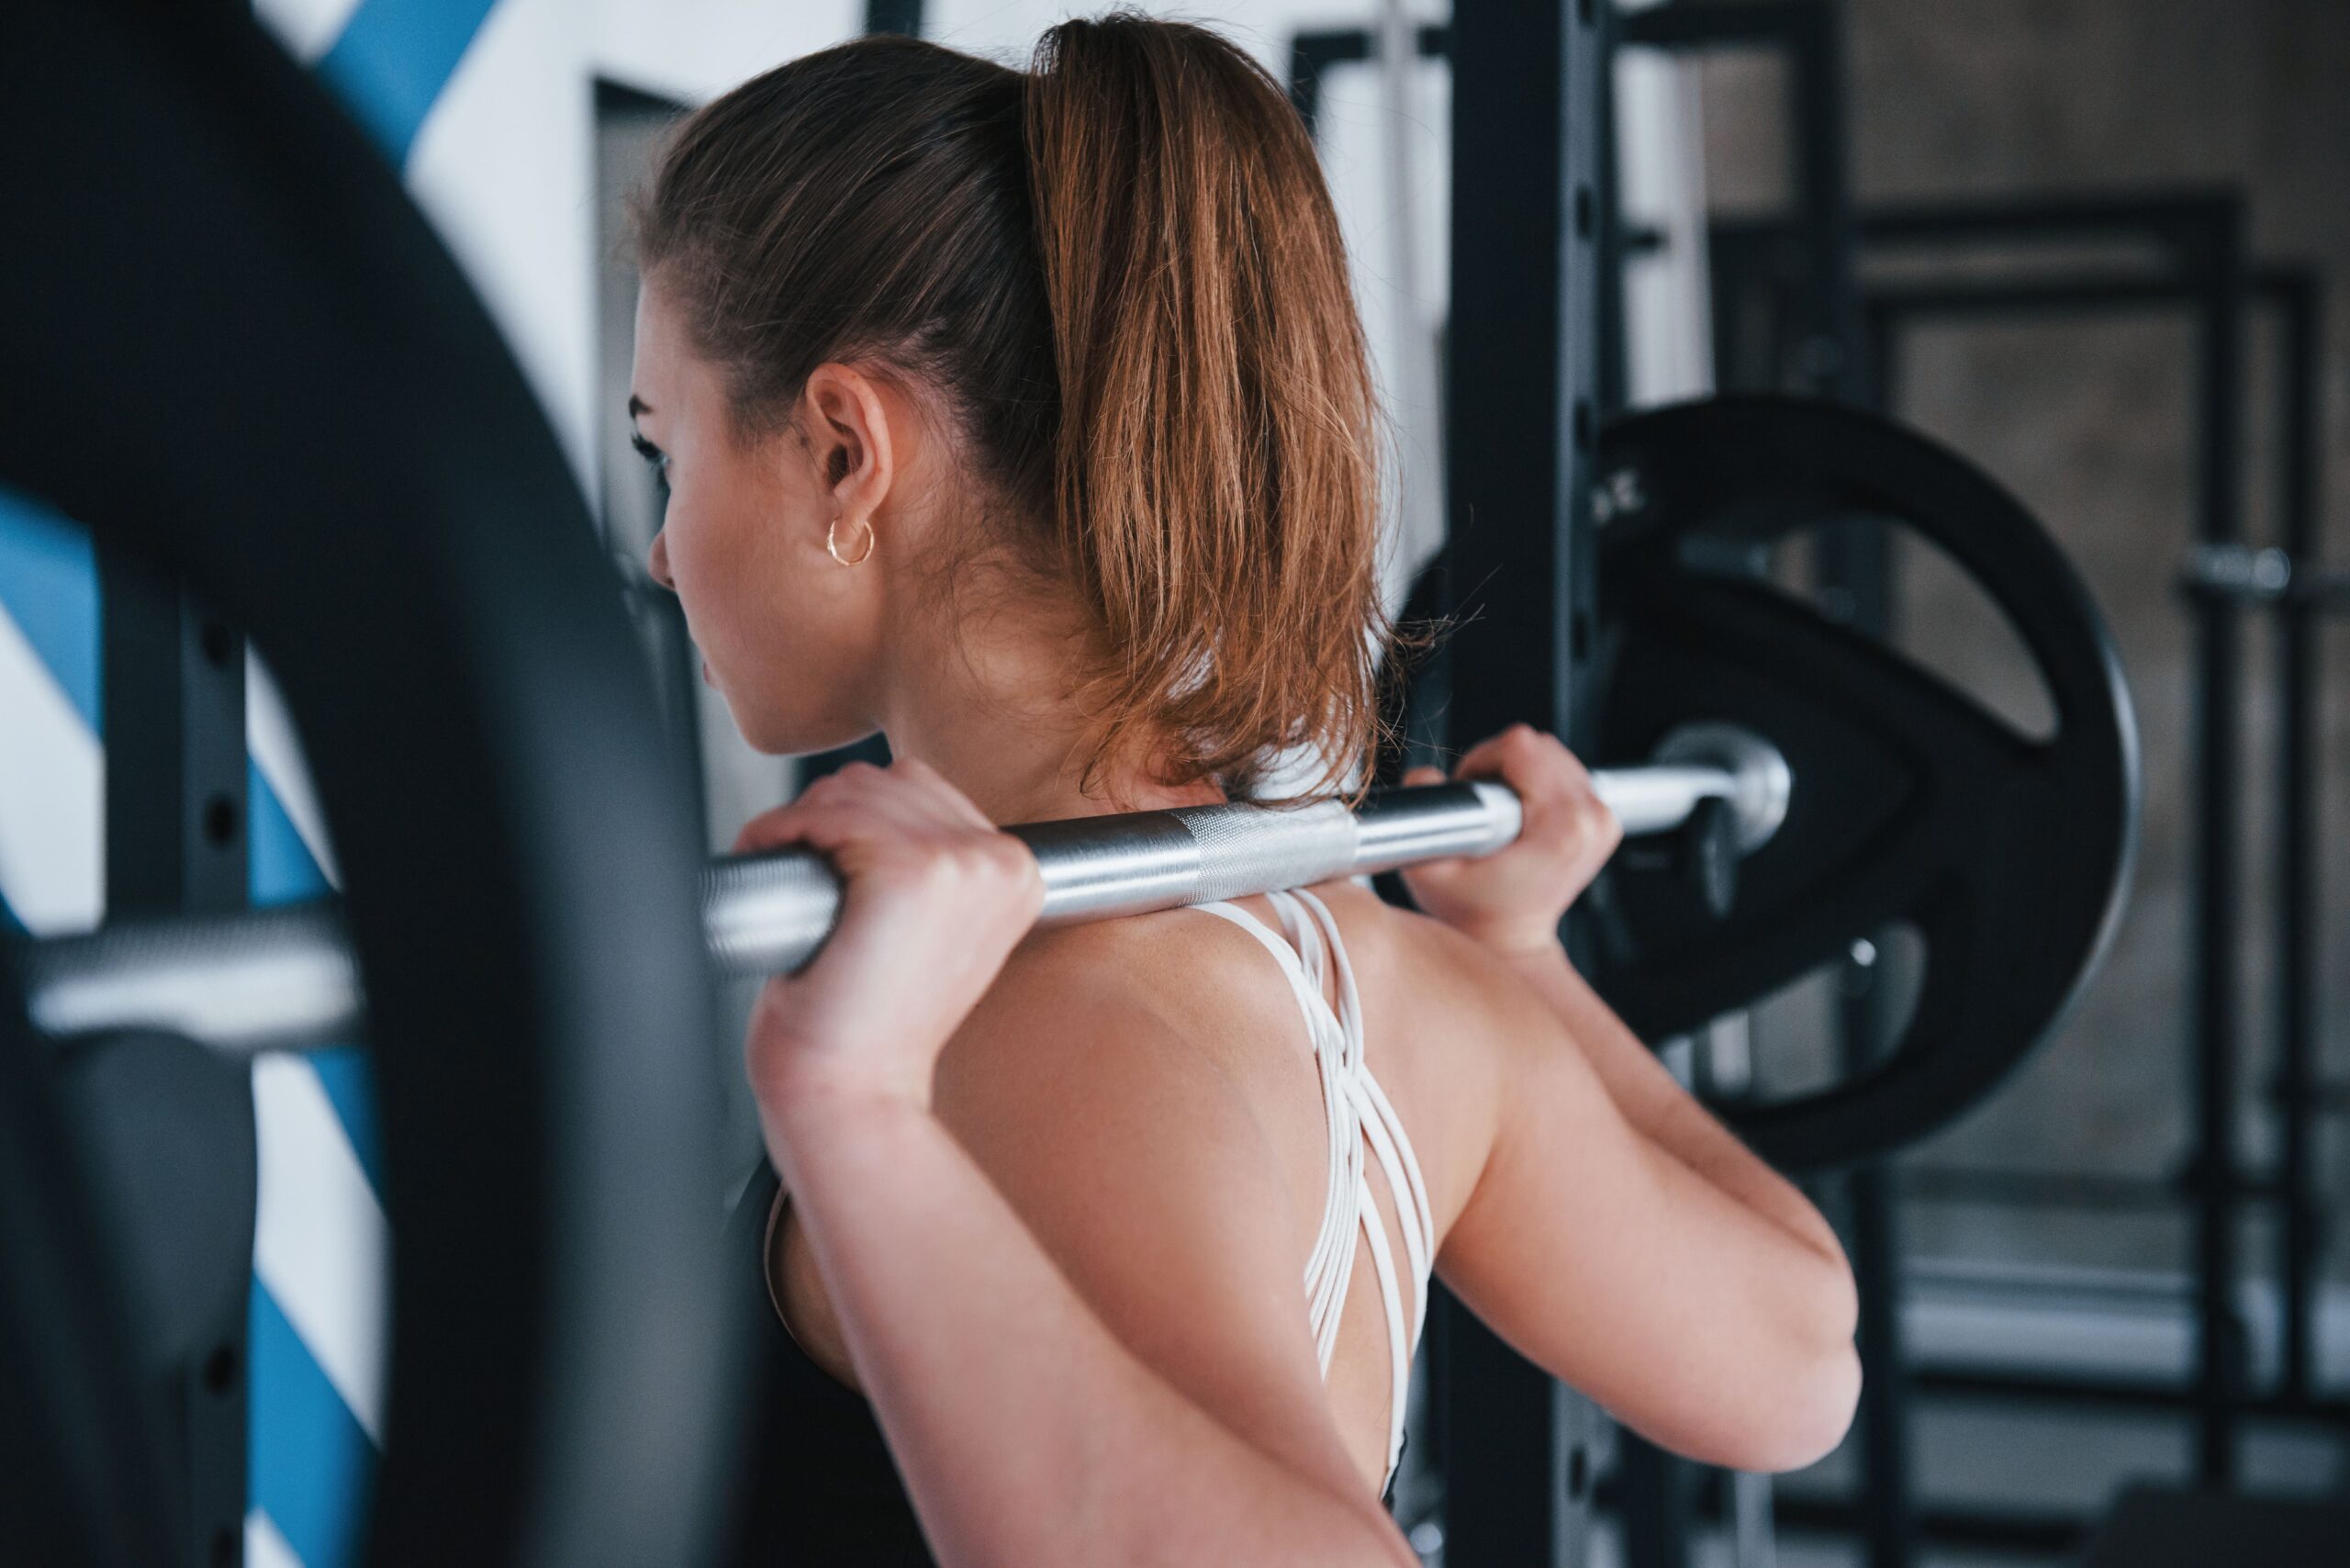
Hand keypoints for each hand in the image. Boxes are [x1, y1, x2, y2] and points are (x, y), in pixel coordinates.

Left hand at [733, 759, 1043, 1135]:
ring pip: (852, 790)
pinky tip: (769, 858)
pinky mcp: (909, 872)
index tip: (827, 864)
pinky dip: (781, 828)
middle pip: (886, 781)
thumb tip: (879, 805)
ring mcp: (959, 862)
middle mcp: (1000, 859)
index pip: (923, 790)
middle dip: (824, 815)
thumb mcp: (930, 934)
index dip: (857, 817)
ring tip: (782, 865)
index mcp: (1016, 871)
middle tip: (796, 869)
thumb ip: (934, 869)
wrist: (855, 1092)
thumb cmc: (875, 1023)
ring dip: (799, 820)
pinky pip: (826, 814)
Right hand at [1398, 725, 1621, 956]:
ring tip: (1500, 811)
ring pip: (1555, 754)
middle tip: (1481, 805)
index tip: (1470, 793)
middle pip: (1541, 746)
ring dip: (1521, 771)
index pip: (1521, 747)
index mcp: (1562, 826)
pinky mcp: (1604, 822)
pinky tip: (1521, 813)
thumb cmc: (1473, 914)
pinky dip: (1540, 782)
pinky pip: (1568, 772)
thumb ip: (1421, 819)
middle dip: (1501, 764)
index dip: (1483, 761)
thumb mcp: (1430, 872)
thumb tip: (1425, 776)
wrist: (1509, 941)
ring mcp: (1603, 821)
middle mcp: (1592, 820)